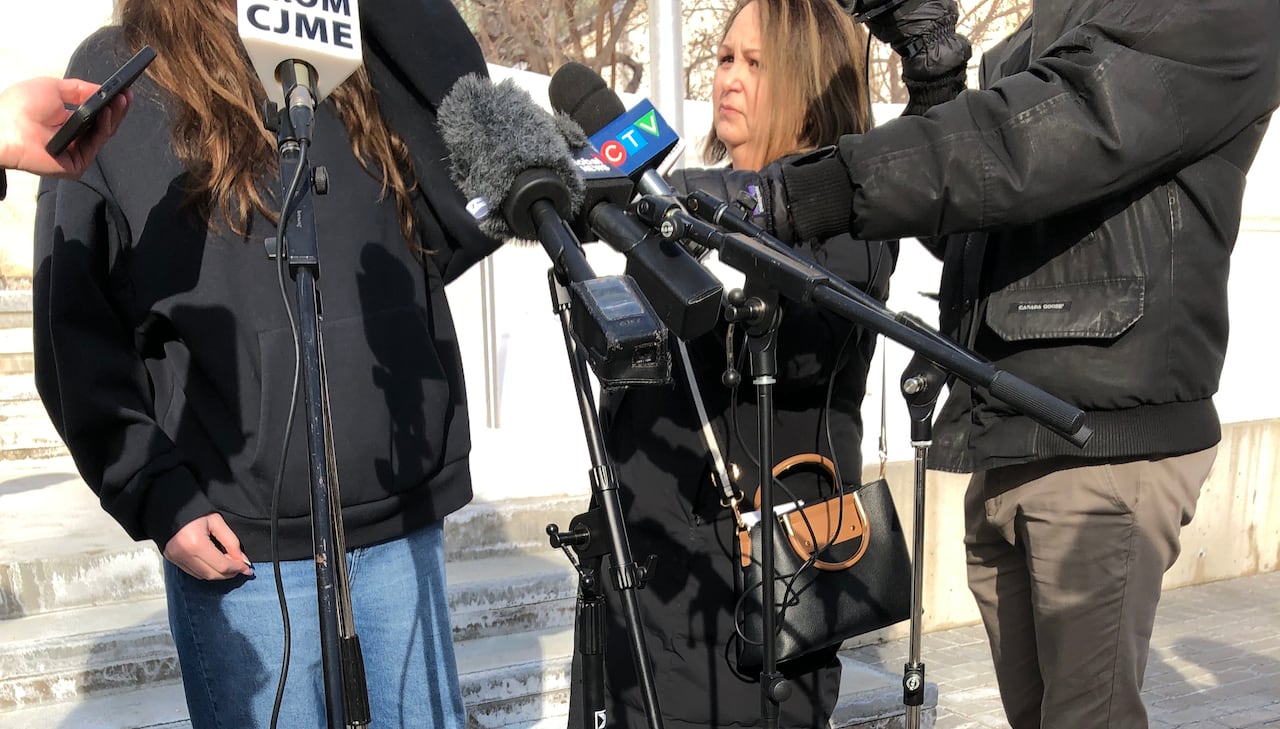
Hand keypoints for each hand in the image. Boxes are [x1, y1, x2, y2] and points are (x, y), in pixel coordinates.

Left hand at [0, 77, 131, 177]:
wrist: (3, 125)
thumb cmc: (19, 107)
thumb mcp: (53, 88)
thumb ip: (80, 89)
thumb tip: (102, 89)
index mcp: (65, 122)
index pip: (94, 116)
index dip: (109, 104)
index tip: (122, 92)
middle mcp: (72, 139)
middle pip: (103, 126)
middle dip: (116, 110)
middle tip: (126, 96)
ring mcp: (74, 153)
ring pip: (103, 136)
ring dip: (113, 117)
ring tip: (119, 101)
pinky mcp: (75, 165)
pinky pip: (95, 146)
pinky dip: (103, 129)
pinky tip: (105, 114)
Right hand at [162, 513, 254, 580]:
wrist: (168, 506)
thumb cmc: (194, 510)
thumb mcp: (216, 521)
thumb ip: (231, 542)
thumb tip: (242, 560)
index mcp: (196, 543)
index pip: (221, 565)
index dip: (237, 568)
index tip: (247, 568)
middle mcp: (184, 554)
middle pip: (212, 574)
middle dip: (229, 573)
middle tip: (240, 567)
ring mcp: (176, 558)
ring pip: (202, 576)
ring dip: (218, 574)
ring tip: (228, 564)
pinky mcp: (171, 559)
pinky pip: (193, 572)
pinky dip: (206, 571)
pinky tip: (214, 563)